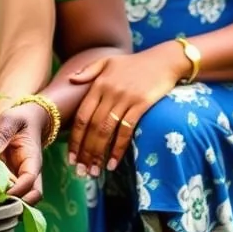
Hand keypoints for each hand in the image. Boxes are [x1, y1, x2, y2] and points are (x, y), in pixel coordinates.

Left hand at [0, 103, 47, 204]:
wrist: (25, 121)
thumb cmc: (19, 119)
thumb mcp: (10, 120)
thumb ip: (2, 133)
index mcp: (32, 160)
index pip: (30, 181)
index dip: (15, 190)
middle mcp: (29, 174)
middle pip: (30, 198)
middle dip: (12, 203)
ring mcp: (20, 180)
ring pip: (20, 201)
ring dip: (4, 203)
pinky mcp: (11, 181)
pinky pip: (8, 196)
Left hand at [67, 42, 188, 175]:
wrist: (162, 60)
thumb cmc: (133, 63)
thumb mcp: (108, 61)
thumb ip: (88, 71)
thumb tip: (71, 80)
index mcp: (98, 85)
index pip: (82, 116)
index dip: (75, 138)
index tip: (70, 157)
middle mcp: (109, 93)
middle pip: (92, 127)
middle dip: (85, 152)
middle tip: (81, 171)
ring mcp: (125, 99)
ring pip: (107, 131)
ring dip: (98, 154)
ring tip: (94, 171)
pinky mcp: (141, 105)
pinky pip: (126, 130)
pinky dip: (118, 148)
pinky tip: (113, 163)